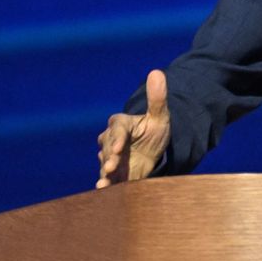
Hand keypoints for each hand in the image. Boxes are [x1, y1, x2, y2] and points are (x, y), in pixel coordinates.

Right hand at [96, 69, 170, 187]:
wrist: (154, 150)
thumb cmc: (155, 129)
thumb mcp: (160, 115)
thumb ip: (157, 97)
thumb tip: (156, 72)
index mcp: (121, 123)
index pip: (117, 129)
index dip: (117, 138)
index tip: (118, 147)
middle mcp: (111, 139)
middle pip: (108, 147)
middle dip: (110, 156)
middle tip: (112, 165)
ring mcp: (111, 156)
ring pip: (105, 162)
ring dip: (105, 172)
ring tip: (105, 182)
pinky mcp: (114, 171)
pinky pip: (107, 176)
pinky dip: (104, 182)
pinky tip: (102, 188)